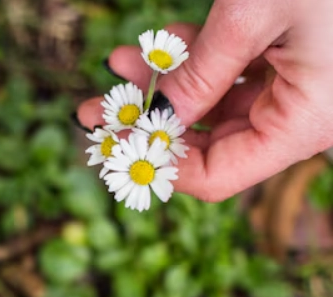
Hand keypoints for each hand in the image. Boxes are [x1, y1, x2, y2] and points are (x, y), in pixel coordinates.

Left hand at [76, 0, 332, 201]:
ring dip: (165, 84)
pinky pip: (234, 76)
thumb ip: (200, 75)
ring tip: (118, 63)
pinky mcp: (292, 62)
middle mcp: (303, 116)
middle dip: (150, 120)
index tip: (115, 141)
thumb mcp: (250, 17)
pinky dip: (196, 61)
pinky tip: (157, 45)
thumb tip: (152, 118)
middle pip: (211, 142)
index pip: (218, 175)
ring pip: (216, 105)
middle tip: (96, 108)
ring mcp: (298, 89)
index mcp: (304, 123)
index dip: (161, 163)